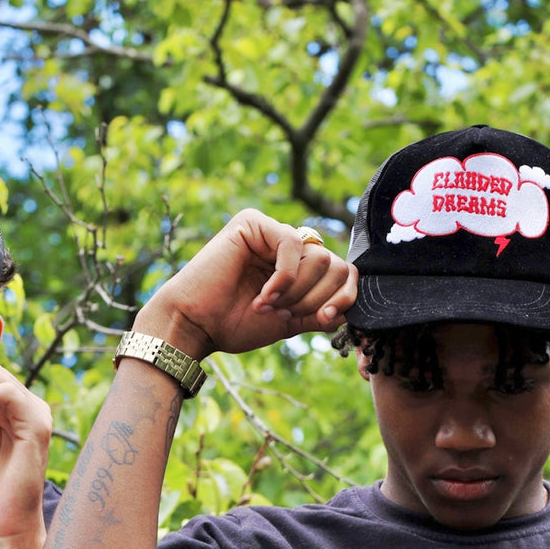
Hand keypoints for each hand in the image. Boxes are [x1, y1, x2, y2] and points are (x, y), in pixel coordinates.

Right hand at [135, 209, 357, 359]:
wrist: (197, 325)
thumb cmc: (235, 324)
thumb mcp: (292, 322)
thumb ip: (321, 311)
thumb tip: (352, 304)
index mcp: (298, 266)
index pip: (343, 272)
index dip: (342, 297)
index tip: (321, 319)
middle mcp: (287, 245)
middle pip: (335, 265)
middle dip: (313, 298)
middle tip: (282, 314)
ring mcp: (271, 231)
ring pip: (319, 257)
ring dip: (297, 292)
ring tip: (268, 305)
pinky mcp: (254, 223)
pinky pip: (293, 245)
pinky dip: (284, 278)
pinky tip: (264, 295)